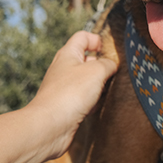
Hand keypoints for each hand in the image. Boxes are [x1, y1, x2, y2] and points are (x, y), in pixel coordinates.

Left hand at [27, 31, 116, 158]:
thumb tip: (111, 65)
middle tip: (113, 72)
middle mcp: (64, 69)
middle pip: (85, 59)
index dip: (97, 40)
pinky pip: (83, 98)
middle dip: (101, 65)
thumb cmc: (69, 94)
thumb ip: (108, 63)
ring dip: (98, 85)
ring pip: (86, 81)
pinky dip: (92, 101)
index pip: (82, 37)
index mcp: (68, 54)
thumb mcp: (96, 71)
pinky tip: (96, 107)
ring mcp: (63, 88)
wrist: (49, 126)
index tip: (109, 50)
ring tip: (106, 91)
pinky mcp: (65, 105)